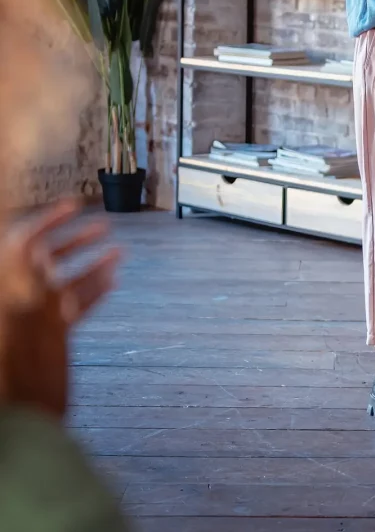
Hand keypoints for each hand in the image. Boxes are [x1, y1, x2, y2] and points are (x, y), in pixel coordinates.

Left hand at [0, 199, 120, 417]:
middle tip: (103, 226)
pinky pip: (75, 304)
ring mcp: (37, 316)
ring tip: (118, 251)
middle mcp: (22, 296)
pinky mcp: (52, 334)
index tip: (74, 206)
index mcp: (10, 284)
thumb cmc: (13, 359)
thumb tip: (27, 234)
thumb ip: (24, 266)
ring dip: (94, 262)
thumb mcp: (19, 302)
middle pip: (49, 257)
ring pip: (67, 279)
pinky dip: (95, 290)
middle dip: (77, 238)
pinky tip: (111, 280)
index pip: (26, 240)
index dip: (50, 220)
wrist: (17, 412)